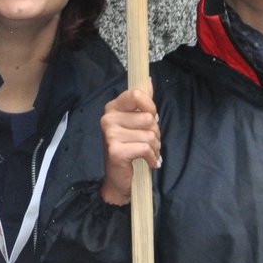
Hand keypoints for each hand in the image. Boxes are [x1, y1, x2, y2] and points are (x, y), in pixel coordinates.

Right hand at [99, 83, 160, 205]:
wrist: (120, 181)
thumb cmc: (131, 150)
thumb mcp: (137, 124)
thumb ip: (143, 102)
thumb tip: (149, 81)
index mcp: (112, 108)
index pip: (136, 94)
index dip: (150, 106)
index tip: (151, 117)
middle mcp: (108, 118)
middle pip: (148, 117)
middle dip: (155, 133)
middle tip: (147, 143)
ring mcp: (110, 134)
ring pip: (149, 134)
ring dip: (155, 147)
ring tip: (147, 154)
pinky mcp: (115, 150)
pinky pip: (145, 147)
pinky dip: (152, 158)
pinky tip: (147, 163)